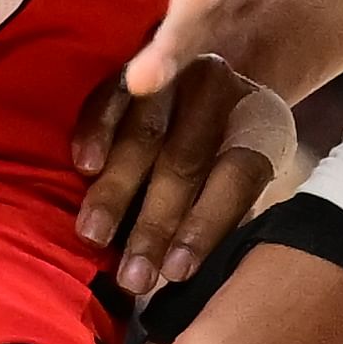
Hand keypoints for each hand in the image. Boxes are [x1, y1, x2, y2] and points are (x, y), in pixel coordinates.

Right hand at [70, 56, 296, 299]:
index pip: (236, 177)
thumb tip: (197, 277)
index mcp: (259, 121)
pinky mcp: (129, 65)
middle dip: (154, 225)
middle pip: (185, 162)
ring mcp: (173, 74)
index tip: (176, 273)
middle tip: (131, 278)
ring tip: (94, 237)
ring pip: (143, 134)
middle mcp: (219, 90)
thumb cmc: (227, 146)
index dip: (206, 226)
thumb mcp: (245, 171)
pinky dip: (94, 132)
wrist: (216, 67)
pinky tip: (84, 167)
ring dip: (116, 189)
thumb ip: (227, 211)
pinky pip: (108, 97)